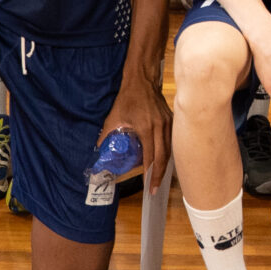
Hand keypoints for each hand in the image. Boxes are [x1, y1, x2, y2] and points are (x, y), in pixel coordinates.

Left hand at [104, 71, 173, 189]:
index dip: (149, 172)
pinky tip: (164, 161)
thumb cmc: (128, 98)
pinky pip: (172, 141)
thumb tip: (98, 150)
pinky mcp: (171, 120)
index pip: (150, 156)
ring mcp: (168, 123)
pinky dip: (168, 153)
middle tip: (154, 188)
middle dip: (159, 175)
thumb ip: (106, 135)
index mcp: (146, 128)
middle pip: (163, 157)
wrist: (142, 80)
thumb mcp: (114, 117)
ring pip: (170, 150)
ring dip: (165, 166)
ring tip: (159, 178)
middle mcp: (160, 127)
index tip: (147, 185)